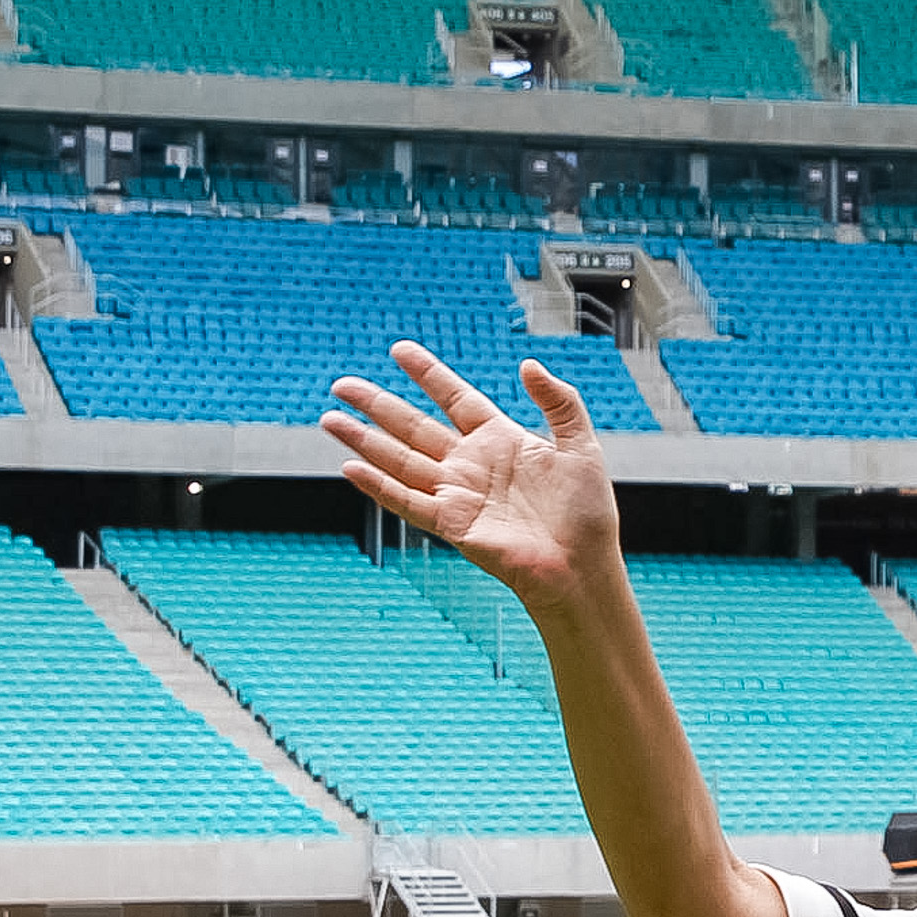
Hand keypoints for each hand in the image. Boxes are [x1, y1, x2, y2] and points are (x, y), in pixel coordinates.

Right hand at [323, 342, 620, 618]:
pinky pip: (407, 501)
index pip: (455, 398)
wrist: (583, 566)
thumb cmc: (587, 513)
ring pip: (400, 460)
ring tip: (329, 420)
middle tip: (342, 384)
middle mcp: (471, 465)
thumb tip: (527, 364)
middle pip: (414, 426)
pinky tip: (350, 468)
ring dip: (364, 441)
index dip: (428, 375)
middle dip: (377, 404)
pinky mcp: (452, 525)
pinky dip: (379, 486)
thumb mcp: (581, 444)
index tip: (399, 351)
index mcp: (500, 440)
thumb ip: (558, 401)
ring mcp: (458, 495)